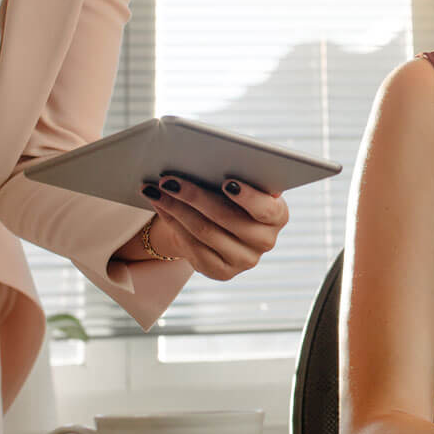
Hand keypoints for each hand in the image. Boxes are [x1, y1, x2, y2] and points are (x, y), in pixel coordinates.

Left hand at [140, 171, 287, 280]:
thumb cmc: (234, 197)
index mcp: (278, 216)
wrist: (223, 229)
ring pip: (204, 232)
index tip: (226, 182)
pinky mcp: (222, 272)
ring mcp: (244, 260)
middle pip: (226, 218)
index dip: (247, 196)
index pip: (266, 208)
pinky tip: (159, 207)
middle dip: (194, 197)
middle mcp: (266, 241)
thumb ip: (238, 177)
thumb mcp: (243, 186)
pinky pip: (192, 247)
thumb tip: (209, 162)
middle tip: (169, 180)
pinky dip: (173, 224)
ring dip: (175, 209)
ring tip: (155, 190)